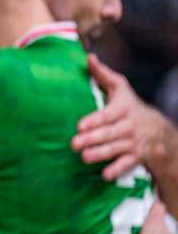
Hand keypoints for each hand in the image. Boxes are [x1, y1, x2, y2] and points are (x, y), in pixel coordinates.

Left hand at [74, 55, 149, 179]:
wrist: (158, 129)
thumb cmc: (130, 107)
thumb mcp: (121, 89)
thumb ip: (103, 75)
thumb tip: (88, 58)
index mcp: (122, 109)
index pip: (107, 115)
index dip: (94, 121)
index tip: (80, 126)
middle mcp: (128, 126)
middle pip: (109, 134)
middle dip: (92, 139)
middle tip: (74, 144)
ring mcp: (133, 142)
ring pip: (116, 149)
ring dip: (100, 154)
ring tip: (84, 157)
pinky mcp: (137, 156)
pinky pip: (128, 164)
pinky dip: (117, 170)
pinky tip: (105, 175)